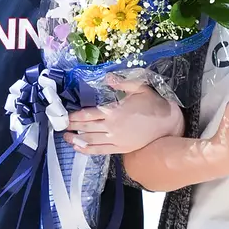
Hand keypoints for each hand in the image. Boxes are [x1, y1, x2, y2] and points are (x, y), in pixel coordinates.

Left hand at [62, 76, 183, 154]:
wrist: (168, 123)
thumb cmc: (154, 104)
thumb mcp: (139, 88)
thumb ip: (122, 83)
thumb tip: (107, 77)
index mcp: (114, 111)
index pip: (87, 114)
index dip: (74, 116)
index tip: (64, 115)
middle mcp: (112, 126)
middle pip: (85, 127)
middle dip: (71, 127)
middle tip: (60, 125)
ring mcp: (116, 139)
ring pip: (90, 140)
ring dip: (75, 139)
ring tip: (65, 137)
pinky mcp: (120, 148)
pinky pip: (100, 151)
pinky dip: (87, 149)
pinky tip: (78, 147)